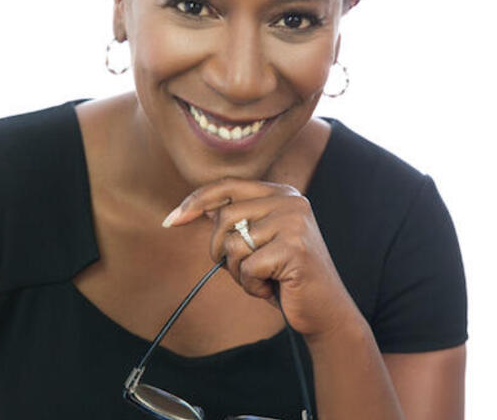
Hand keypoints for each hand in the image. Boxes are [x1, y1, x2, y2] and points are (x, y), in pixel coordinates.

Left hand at [162, 177, 359, 337]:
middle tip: (242, 269)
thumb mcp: (260, 241)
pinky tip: (272, 288)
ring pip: (233, 243)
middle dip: (221, 249)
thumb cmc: (286, 276)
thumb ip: (237, 220)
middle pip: (225, 216)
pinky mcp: (294, 249)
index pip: (228, 185)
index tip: (171, 221)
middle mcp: (291, 201)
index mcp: (283, 193)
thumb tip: (198, 207)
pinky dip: (251, 286)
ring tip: (263, 278)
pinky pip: (246, 268)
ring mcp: (295, 223)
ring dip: (238, 271)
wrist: (325, 310)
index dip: (196, 201)